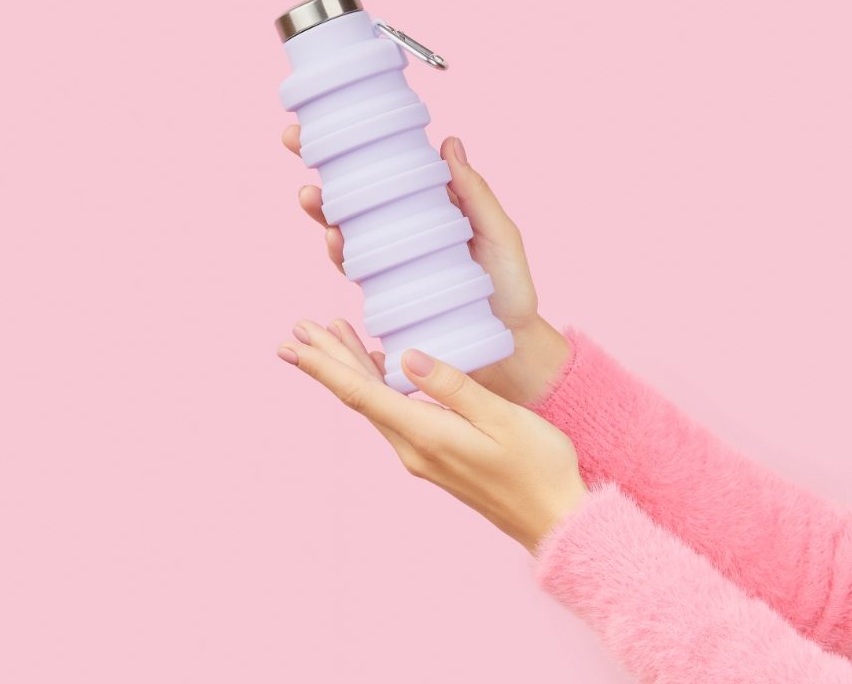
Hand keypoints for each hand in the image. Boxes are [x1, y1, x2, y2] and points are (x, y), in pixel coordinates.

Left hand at [276, 318, 586, 551]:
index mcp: (425, 435)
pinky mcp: (435, 457)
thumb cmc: (539, 467)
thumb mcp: (500, 418)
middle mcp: (413, 449)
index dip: (326, 365)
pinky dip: (378, 384)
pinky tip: (379, 366)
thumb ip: (452, 385)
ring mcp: (422, 455)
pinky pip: (393, 414)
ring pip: (375, 404)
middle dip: (329, 360)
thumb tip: (404, 356)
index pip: (362, 394)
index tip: (295, 345)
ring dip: (352, 368)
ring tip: (331, 335)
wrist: (556, 521)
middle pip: (360, 396)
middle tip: (298, 329)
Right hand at [281, 126, 569, 405]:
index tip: (326, 119)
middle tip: (294, 142)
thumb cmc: (510, 289)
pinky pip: (355, 271)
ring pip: (344, 230)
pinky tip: (334, 239)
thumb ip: (475, 194)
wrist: (509, 348)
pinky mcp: (385, 296)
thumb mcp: (499, 234)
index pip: (384, 171)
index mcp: (426, 209)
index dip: (354, 145)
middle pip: (351, 196)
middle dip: (319, 167)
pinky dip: (340, 254)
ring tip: (310, 194)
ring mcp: (389, 264)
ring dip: (321, 211)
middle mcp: (401, 234)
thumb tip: (449, 142)